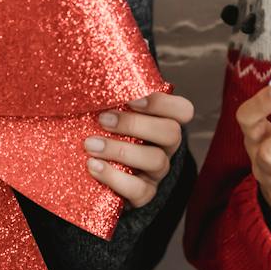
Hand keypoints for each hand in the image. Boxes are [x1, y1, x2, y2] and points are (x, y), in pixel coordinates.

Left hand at [83, 91, 193, 208]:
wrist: (94, 175)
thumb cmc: (104, 132)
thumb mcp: (109, 112)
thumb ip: (108, 97)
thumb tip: (87, 75)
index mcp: (163, 121)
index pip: (182, 110)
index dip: (162, 103)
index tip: (131, 99)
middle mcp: (166, 147)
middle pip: (171, 133)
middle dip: (136, 124)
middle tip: (103, 120)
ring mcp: (157, 172)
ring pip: (156, 160)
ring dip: (121, 150)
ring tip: (91, 144)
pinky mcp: (144, 194)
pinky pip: (139, 190)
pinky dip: (114, 177)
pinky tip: (93, 166)